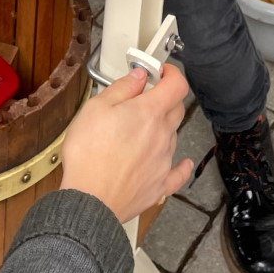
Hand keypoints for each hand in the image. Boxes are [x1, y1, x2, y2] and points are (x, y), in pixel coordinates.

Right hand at [60, 63, 191, 224]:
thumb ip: (122, 88)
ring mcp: (164, 162)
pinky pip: (178, 173)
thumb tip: (139, 76)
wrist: (90, 200)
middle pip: (176, 109)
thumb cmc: (89, 154)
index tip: (161, 72)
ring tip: (141, 131)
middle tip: (146, 97)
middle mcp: (163, 135)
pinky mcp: (160, 185)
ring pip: (172, 137)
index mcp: (149, 113)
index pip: (177, 85)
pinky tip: (184, 163)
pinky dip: (182, 165)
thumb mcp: (96, 108)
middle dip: (165, 98)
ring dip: (163, 128)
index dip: (172, 73)